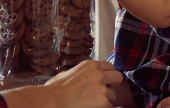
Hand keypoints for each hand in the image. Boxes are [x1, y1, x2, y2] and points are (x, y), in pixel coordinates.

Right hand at [2, 60, 122, 107]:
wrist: (52, 101)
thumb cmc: (54, 90)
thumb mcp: (65, 74)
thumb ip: (76, 73)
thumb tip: (76, 76)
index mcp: (89, 65)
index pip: (109, 66)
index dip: (106, 75)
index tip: (103, 81)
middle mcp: (98, 74)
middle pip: (117, 77)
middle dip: (112, 85)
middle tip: (104, 92)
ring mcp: (102, 88)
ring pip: (113, 94)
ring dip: (106, 99)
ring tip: (93, 103)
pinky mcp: (104, 102)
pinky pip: (110, 106)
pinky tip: (93, 107)